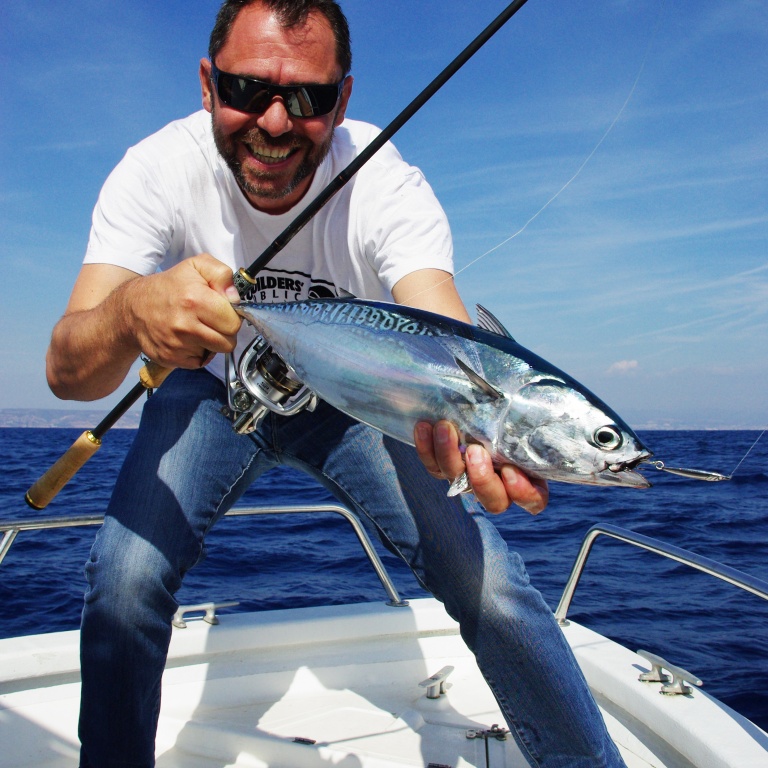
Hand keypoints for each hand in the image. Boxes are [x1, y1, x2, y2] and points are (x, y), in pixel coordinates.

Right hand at [124, 253, 241, 368]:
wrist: (133, 308)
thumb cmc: (168, 288)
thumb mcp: (196, 266)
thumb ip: (222, 274)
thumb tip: (235, 298)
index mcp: (195, 300)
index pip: (234, 323)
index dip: (232, 316)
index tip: (222, 310)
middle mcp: (185, 325)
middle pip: (228, 342)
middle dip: (225, 331)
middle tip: (212, 320)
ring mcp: (177, 345)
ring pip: (215, 352)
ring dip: (212, 342)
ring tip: (199, 327)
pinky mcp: (171, 358)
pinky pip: (200, 361)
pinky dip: (198, 352)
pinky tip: (188, 338)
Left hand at [414, 420, 548, 514]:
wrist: (483, 408)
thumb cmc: (515, 414)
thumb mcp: (526, 417)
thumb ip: (526, 420)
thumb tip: (517, 405)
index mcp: (528, 480)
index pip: (532, 500)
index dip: (522, 492)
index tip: (511, 470)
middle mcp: (497, 486)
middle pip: (492, 501)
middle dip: (481, 479)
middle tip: (475, 451)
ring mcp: (468, 479)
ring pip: (457, 480)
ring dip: (449, 455)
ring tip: (444, 428)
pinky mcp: (444, 468)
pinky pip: (433, 466)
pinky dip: (426, 448)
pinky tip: (424, 427)